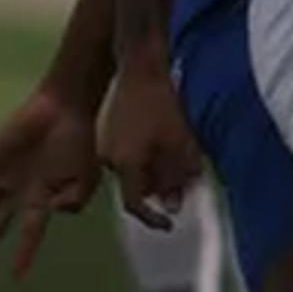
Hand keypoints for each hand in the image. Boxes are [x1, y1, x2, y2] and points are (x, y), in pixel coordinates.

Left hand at [0, 82, 100, 274]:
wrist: (66, 105)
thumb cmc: (81, 139)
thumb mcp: (88, 177)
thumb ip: (74, 201)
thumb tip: (53, 213)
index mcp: (44, 198)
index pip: (30, 234)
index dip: (23, 255)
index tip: (16, 277)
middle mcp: (21, 190)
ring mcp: (6, 174)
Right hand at [97, 54, 206, 228]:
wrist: (141, 66)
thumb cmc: (162, 105)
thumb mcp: (179, 144)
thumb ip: (177, 178)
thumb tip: (174, 206)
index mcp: (124, 164)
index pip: (134, 203)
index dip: (152, 218)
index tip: (169, 224)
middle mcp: (109, 158)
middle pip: (136, 186)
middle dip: (160, 189)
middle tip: (184, 184)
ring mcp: (108, 143)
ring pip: (134, 170)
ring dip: (155, 172)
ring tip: (180, 160)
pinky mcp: (111, 130)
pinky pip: (130, 154)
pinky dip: (147, 156)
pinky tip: (165, 142)